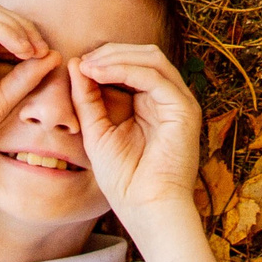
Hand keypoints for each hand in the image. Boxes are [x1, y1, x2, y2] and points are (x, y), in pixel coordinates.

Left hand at [71, 44, 201, 221]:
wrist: (145, 208)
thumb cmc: (124, 179)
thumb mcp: (97, 131)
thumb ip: (88, 98)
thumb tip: (77, 63)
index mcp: (152, 103)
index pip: (133, 65)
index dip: (106, 59)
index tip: (77, 65)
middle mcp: (169, 99)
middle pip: (144, 55)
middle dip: (111, 52)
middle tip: (83, 62)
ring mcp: (179, 102)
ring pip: (151, 59)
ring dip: (117, 57)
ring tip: (89, 66)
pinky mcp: (183, 109)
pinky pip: (154, 77)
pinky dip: (125, 70)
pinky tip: (100, 74)